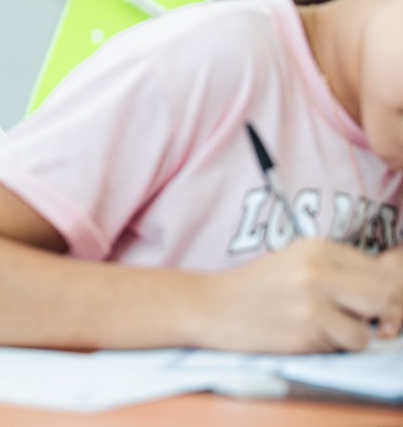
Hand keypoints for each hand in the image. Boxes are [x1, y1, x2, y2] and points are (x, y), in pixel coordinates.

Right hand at [204, 238, 402, 352]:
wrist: (209, 307)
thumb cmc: (255, 290)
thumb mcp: (295, 264)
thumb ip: (338, 271)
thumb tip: (390, 289)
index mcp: (317, 247)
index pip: (378, 270)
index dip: (384, 292)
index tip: (372, 308)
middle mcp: (317, 269)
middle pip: (383, 293)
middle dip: (385, 313)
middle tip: (370, 324)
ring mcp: (312, 299)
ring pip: (371, 323)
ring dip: (356, 333)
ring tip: (326, 328)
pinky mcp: (306, 329)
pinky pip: (350, 344)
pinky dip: (338, 346)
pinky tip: (310, 337)